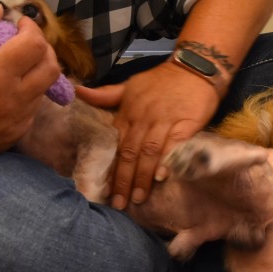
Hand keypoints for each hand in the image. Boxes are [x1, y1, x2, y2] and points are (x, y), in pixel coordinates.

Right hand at [0, 4, 61, 167]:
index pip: (35, 44)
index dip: (31, 28)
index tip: (19, 24)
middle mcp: (11, 102)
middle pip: (52, 69)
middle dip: (43, 49)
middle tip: (24, 41)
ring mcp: (13, 124)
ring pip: (43, 92)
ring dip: (34, 73)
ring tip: (13, 66)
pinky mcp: (9, 140)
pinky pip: (30, 113)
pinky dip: (25, 96)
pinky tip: (3, 92)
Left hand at [76, 62, 219, 208]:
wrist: (194, 68)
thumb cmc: (162, 80)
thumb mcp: (131, 85)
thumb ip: (106, 95)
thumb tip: (78, 92)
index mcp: (128, 111)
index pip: (116, 145)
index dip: (110, 169)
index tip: (105, 191)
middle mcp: (143, 118)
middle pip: (130, 153)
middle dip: (124, 180)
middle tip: (119, 203)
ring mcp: (164, 120)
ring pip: (149, 152)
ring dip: (143, 177)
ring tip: (139, 198)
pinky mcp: (186, 122)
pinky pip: (174, 144)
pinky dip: (167, 160)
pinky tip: (162, 177)